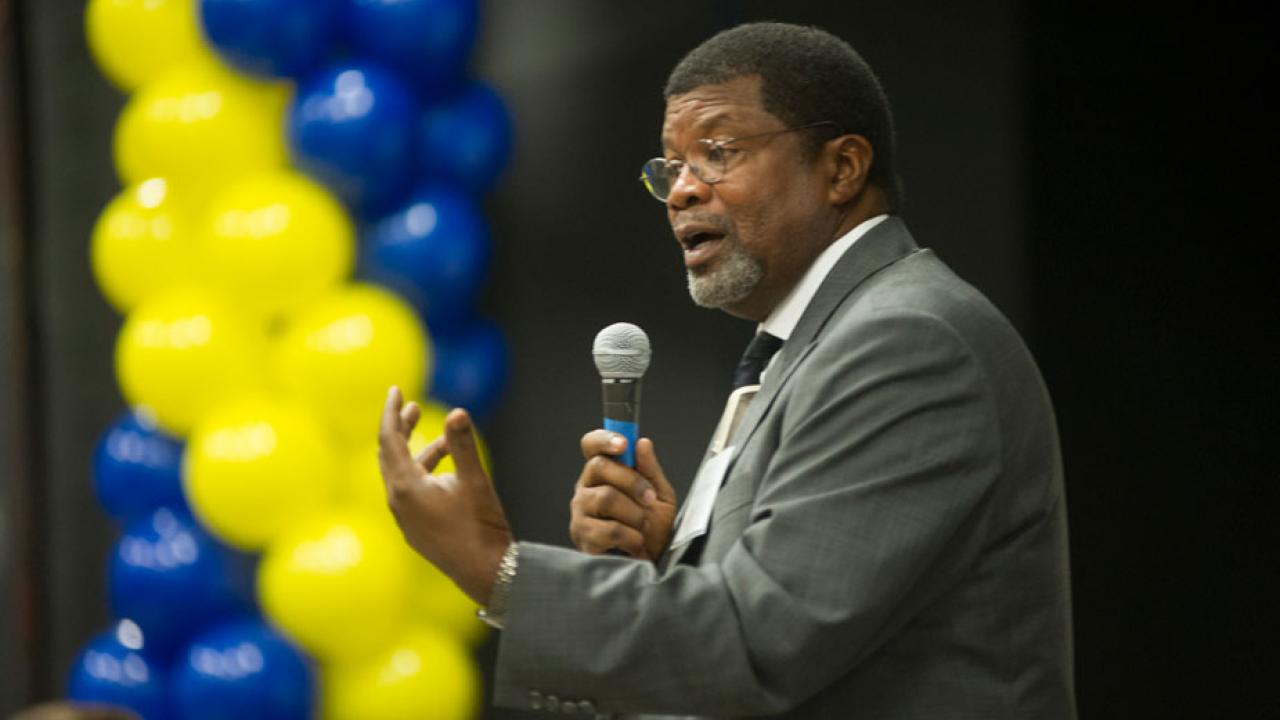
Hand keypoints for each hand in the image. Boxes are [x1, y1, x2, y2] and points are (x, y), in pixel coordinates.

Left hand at [378, 386, 511, 605]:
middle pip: (390, 455)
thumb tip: (457, 411)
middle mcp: (398, 502)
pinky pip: (410, 491)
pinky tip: (448, 472)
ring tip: (443, 439)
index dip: (392, 412)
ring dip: (417, 452)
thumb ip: (463, 445)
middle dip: (401, 428)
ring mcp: (405, 518)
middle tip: (413, 407)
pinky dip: (423, 472)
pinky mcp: (416, 528)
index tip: (395, 391)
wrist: (486, 574)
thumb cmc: (481, 527)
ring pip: (402, 474)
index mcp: (406, 487)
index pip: (389, 439)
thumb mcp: (475, 482)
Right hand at [569, 431, 676, 560]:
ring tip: (642, 527)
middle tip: (650, 499)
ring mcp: (580, 512)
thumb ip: (650, 470)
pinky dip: (631, 537)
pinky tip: (634, 544)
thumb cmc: (653, 529)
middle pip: (599, 466)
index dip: (604, 439)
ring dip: (635, 514)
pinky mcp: (582, 537)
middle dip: (632, 481)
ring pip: (606, 498)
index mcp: (602, 473)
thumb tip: (642, 443)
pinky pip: (610, 529)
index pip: (591, 445)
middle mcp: (586, 488)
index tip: (624, 444)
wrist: (652, 563)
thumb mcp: (660, 495)